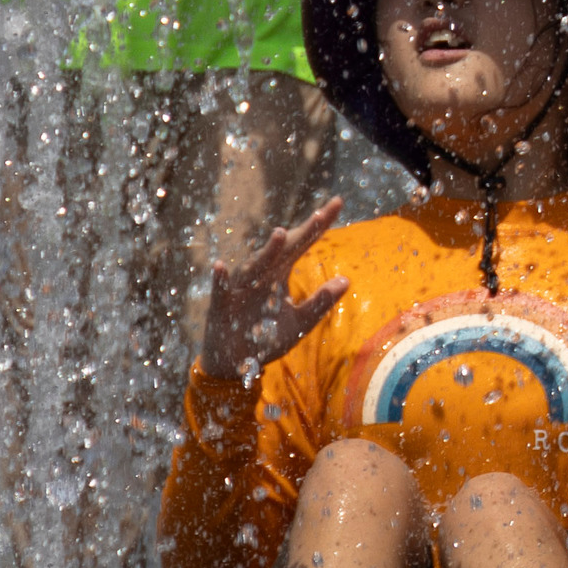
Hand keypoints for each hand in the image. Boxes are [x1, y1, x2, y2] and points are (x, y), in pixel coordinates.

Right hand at [203, 200, 346, 385]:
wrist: (235, 365)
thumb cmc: (265, 338)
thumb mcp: (300, 323)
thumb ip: (320, 302)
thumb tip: (347, 279)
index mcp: (279, 275)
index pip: (302, 244)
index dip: (319, 226)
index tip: (337, 202)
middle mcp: (261, 277)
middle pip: (284, 251)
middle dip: (302, 233)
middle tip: (322, 214)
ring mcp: (240, 291)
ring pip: (255, 268)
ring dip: (267, 252)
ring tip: (281, 234)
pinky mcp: (221, 309)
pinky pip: (220, 293)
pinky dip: (220, 280)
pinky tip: (221, 266)